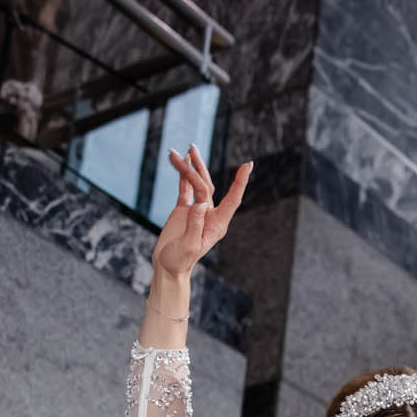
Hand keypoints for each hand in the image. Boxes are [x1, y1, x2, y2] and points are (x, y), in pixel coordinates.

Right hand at [152, 146, 249, 280]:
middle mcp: (210, 214)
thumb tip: (202, 203)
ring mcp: (197, 211)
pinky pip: (185, 188)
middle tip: (189, 149)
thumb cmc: (180, 261)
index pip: (233, 199)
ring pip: (197, 184)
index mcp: (217, 224)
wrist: (168, 267)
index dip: (240, 182)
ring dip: (190, 167)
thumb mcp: (190, 246)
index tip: (248, 165)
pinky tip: (181, 160)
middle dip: (198, 167)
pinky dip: (183, 175)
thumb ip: (196, 225)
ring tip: (183, 150)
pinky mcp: (184, 210)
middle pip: (207, 186)